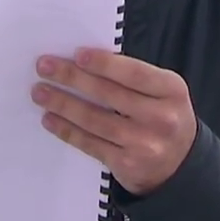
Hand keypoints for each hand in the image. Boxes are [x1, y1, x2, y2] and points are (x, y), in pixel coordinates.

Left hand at [32, 48, 196, 195]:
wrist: (179, 166)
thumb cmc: (163, 117)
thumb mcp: (162, 92)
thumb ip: (133, 78)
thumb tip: (84, 62)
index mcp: (172, 90)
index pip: (134, 73)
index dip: (103, 63)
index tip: (76, 54)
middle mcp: (161, 118)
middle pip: (109, 93)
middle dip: (72, 77)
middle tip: (44, 66)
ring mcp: (143, 143)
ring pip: (95, 119)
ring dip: (62, 104)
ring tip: (40, 92)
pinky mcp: (126, 164)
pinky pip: (90, 143)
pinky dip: (67, 130)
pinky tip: (50, 119)